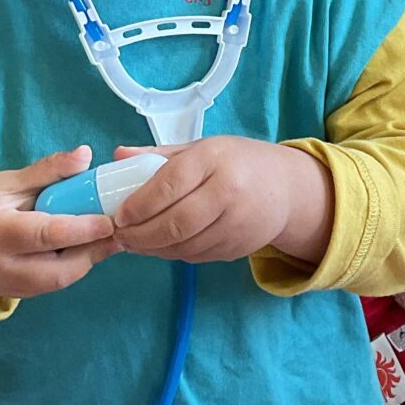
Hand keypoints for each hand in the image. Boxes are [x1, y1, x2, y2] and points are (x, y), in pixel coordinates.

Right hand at [0, 146, 114, 300]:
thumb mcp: (10, 181)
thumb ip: (49, 171)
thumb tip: (85, 155)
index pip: (46, 235)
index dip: (81, 229)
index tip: (109, 220)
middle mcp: (3, 268)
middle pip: (59, 269)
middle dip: (92, 251)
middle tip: (118, 231)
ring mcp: (10, 287)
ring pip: (61, 280)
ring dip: (87, 260)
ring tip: (107, 238)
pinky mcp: (18, 295)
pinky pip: (54, 284)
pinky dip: (73, 266)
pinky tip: (86, 248)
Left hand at [110, 138, 333, 266]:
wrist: (286, 190)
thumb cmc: (236, 163)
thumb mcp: (201, 149)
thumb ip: (158, 155)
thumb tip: (118, 156)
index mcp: (214, 159)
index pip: (170, 184)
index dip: (141, 204)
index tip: (120, 214)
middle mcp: (228, 192)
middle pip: (176, 222)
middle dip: (141, 234)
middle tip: (120, 234)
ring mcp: (236, 224)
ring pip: (184, 245)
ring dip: (153, 248)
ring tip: (132, 242)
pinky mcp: (237, 248)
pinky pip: (196, 255)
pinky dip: (172, 253)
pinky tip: (158, 246)